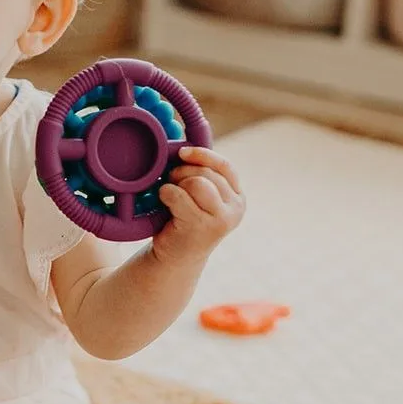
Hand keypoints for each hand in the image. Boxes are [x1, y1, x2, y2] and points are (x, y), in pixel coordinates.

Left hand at [152, 146, 244, 264]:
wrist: (174, 258)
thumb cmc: (183, 222)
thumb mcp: (198, 197)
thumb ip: (200, 174)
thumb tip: (183, 145)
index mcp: (237, 197)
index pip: (224, 166)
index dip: (202, 155)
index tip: (182, 152)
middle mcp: (235, 208)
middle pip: (206, 173)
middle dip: (182, 172)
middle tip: (170, 182)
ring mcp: (221, 220)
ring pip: (195, 182)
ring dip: (175, 184)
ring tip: (169, 195)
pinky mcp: (202, 228)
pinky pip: (178, 195)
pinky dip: (166, 194)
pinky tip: (165, 204)